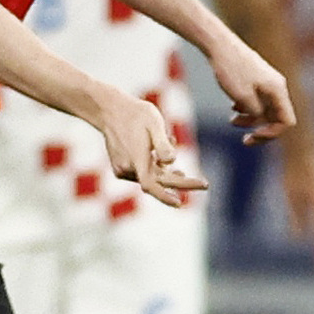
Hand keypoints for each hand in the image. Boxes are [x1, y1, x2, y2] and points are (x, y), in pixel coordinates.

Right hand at [96, 86, 208, 208]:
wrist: (110, 110)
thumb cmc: (136, 114)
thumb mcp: (154, 123)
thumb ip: (163, 144)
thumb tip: (172, 162)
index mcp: (136, 159)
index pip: (152, 185)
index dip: (165, 197)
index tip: (180, 203)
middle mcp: (127, 168)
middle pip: (158, 182)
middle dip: (179, 182)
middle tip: (203, 184)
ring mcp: (122, 170)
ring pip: (151, 177)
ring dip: (166, 172)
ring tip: (178, 163)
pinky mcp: (120, 168)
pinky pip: (143, 173)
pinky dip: (155, 168)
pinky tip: (159, 155)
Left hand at [209, 38, 294, 144]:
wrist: (218, 43)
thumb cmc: (230, 68)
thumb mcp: (242, 97)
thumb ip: (255, 113)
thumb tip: (260, 119)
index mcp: (278, 90)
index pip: (287, 121)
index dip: (272, 133)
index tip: (253, 136)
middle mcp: (276, 86)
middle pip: (277, 117)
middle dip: (261, 129)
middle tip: (246, 140)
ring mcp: (267, 82)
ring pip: (265, 109)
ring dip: (252, 120)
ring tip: (232, 122)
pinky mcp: (256, 78)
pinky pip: (258, 100)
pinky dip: (247, 108)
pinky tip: (233, 108)